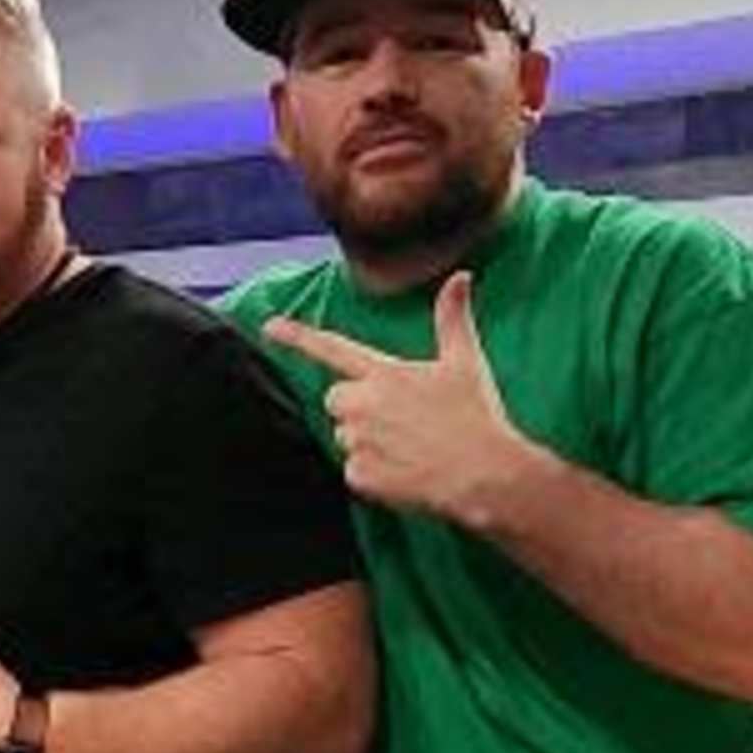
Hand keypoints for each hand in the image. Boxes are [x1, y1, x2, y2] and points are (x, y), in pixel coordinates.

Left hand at [264, 272, 537, 530]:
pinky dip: (374, 473)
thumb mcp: (466, 361)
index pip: (332, 348)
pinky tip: (405, 470)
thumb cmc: (475, 415)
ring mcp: (358, 441)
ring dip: (366, 440)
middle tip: (400, 417)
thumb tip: (460, 277)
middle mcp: (363, 404)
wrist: (483, 474)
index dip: (297, 337)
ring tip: (409, 445)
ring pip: (345, 436)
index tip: (269, 326)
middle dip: (357, 406)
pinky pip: (354, 471)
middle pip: (336, 399)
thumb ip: (452, 318)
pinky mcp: (360, 475)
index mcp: (383, 373)